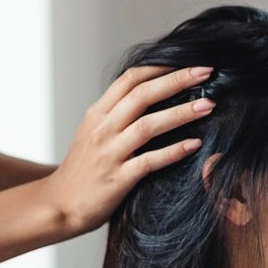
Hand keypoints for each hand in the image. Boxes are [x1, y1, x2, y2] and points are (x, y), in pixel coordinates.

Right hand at [43, 65, 214, 234]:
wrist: (59, 204)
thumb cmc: (82, 169)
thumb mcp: (93, 132)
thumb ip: (117, 114)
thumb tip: (154, 95)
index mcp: (98, 113)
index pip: (130, 79)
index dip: (160, 68)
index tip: (188, 62)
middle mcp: (103, 128)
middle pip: (142, 95)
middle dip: (177, 80)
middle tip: (207, 72)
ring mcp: (110, 153)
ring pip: (148, 125)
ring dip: (181, 113)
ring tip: (208, 105)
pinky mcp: (117, 179)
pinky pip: (149, 161)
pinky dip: (173, 151)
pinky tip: (195, 145)